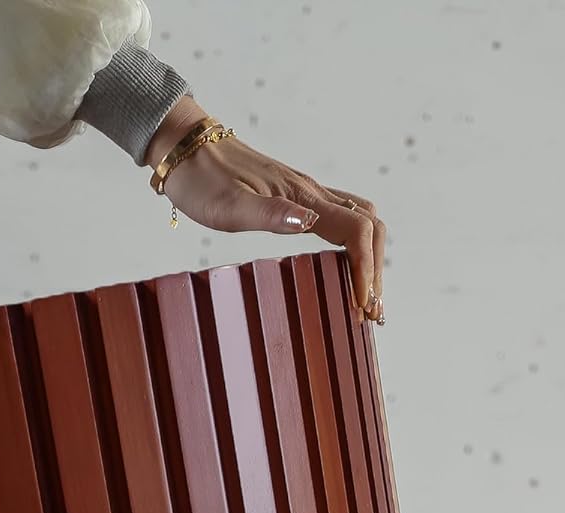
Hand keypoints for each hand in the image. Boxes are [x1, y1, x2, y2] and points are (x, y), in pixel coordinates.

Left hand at [147, 96, 386, 320]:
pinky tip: (345, 267)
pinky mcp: (295, 199)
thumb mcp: (230, 205)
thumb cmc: (203, 181)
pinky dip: (354, 246)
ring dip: (370, 257)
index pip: (356, 231)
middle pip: (370, 226)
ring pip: (360, 220)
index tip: (361, 303)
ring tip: (365, 296)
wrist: (188, 149)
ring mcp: (306, 196)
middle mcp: (312, 194)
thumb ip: (270, 213)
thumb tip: (308, 223)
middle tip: (371, 311)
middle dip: (375, 268)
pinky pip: (341, 219)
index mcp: (302, 197)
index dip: (365, 268)